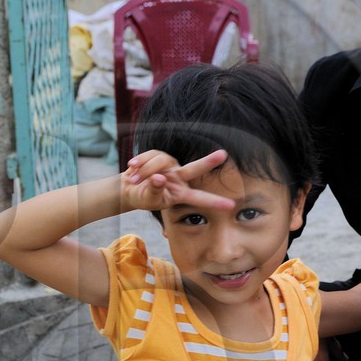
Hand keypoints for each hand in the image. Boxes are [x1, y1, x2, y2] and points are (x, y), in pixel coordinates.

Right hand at [120, 149, 235, 212]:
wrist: (129, 187)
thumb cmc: (142, 197)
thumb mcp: (147, 199)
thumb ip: (154, 191)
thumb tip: (159, 178)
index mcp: (181, 193)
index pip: (199, 198)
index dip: (214, 202)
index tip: (231, 205)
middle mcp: (179, 177)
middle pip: (195, 168)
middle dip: (208, 162)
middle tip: (223, 154)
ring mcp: (170, 165)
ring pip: (160, 162)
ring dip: (144, 171)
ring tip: (133, 179)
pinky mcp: (159, 155)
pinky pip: (150, 156)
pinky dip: (139, 162)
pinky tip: (132, 167)